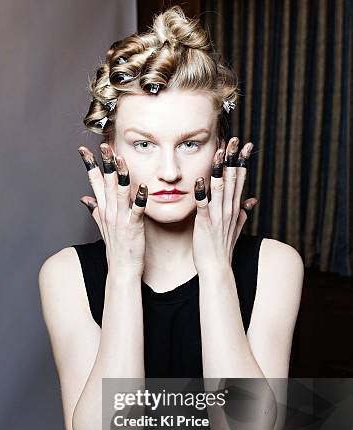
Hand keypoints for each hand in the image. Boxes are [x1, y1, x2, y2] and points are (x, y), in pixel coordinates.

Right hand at [77, 143, 146, 278]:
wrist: (122, 270)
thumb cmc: (116, 248)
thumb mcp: (102, 227)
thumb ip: (94, 210)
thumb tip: (84, 199)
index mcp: (103, 210)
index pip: (94, 183)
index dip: (89, 165)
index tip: (83, 149)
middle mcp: (109, 212)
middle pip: (105, 183)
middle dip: (104, 163)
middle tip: (104, 145)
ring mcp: (120, 220)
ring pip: (119, 193)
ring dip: (120, 175)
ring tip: (120, 159)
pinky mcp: (133, 228)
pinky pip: (137, 211)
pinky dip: (139, 200)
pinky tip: (143, 188)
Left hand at [192, 137, 257, 275]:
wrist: (216, 268)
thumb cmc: (221, 249)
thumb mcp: (236, 228)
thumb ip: (243, 213)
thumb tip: (252, 201)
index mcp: (234, 208)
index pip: (240, 180)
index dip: (242, 162)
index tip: (244, 145)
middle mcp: (228, 210)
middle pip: (233, 179)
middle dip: (233, 159)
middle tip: (235, 139)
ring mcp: (218, 217)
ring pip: (220, 189)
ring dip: (220, 170)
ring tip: (219, 153)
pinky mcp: (205, 224)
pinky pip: (203, 206)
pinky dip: (202, 194)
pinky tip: (199, 181)